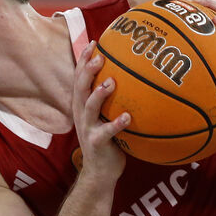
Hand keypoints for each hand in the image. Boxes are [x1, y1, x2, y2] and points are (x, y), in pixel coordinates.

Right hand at [71, 40, 128, 181]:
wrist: (99, 173)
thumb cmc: (109, 142)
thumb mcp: (106, 118)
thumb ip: (113, 101)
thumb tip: (136, 79)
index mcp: (82, 106)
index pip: (79, 78)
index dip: (83, 60)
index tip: (95, 42)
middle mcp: (81, 114)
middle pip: (79, 87)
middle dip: (87, 71)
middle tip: (99, 57)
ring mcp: (87, 129)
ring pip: (88, 107)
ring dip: (98, 95)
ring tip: (111, 83)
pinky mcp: (96, 143)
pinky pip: (106, 133)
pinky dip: (116, 124)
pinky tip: (128, 117)